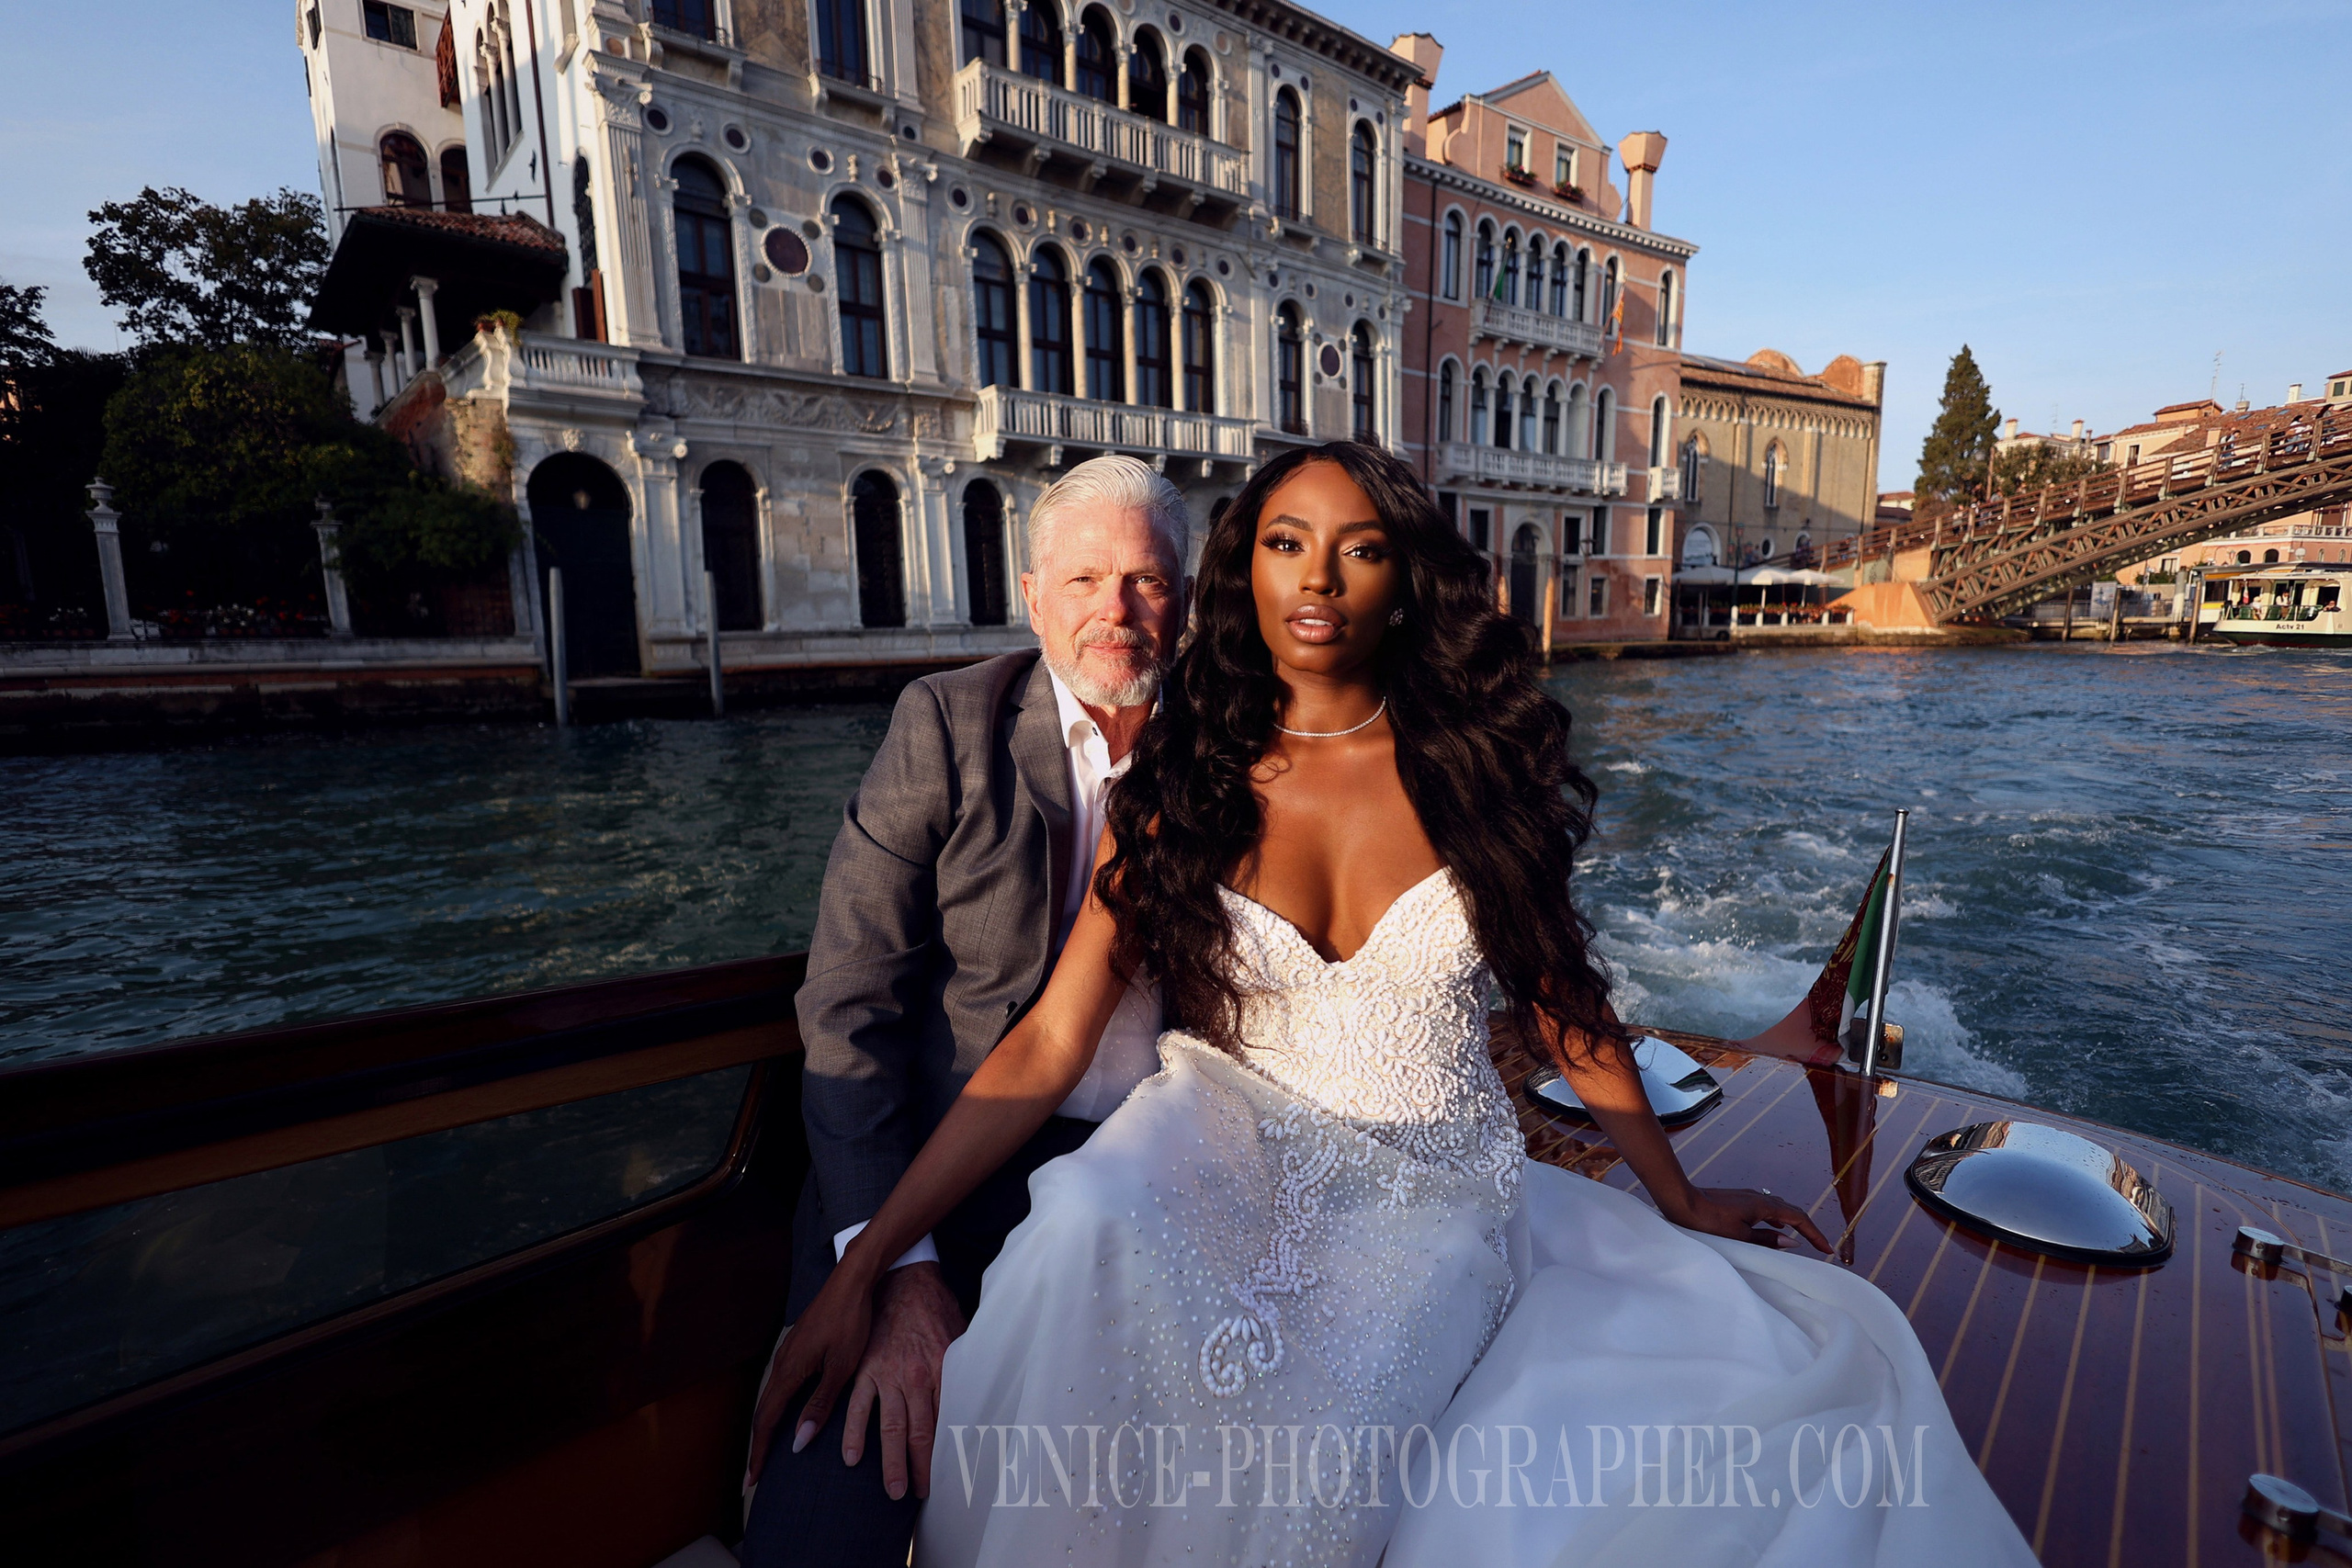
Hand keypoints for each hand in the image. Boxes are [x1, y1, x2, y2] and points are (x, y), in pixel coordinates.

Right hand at [744, 1258, 879, 1490]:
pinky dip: (776, 1406)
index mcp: (790, 1371)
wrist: (852, 1281)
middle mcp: (781, 1362)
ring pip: (770, 1396)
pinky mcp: (796, 1346)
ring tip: (766, 1450)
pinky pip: (779, 1384)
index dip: (759, 1453)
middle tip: (754, 1476)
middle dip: (758, 1445)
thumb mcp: (842, 1368)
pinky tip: (785, 1414)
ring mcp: (787, 1352)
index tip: (753, 1481)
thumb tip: (798, 1441)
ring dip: (766, 1426)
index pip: (767, 1421)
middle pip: (763, 1412)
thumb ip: (820, 1405)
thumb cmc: (851, 1323)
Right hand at [839, 1262, 965, 1499]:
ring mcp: (887, 1375)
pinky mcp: (864, 1369)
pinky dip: (853, 1433)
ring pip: (891, 1428)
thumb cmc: (936, 1308)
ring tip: (894, 1492)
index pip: (949, 1423)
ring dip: (892, 1463)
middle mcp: (916, 1379)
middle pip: (920, 1434)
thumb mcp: (961, 1336)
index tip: (952, 1478)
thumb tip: (982, 1395)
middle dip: (921, 1469)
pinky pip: (858, 1406)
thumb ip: (965, 1369)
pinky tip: (851, 1459)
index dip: (950, 1454)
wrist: (904, 1278)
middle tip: (920, 1496)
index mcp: (943, 1372)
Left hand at [1668, 1186, 1833, 1253]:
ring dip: (1791, 1224)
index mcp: (1763, 1206)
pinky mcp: (1738, 1200)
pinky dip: (1775, 1220)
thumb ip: (1766, 1241)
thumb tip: (1792, 1243)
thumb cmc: (1707, 1222)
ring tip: (1799, 1240)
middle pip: (1791, 1212)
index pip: (1798, 1218)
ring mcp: (1748, 1197)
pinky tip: (1772, 1230)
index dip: (1815, 1234)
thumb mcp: (1739, 1236)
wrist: (1680, 1201)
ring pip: (1778, 1209)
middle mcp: (1759, 1197)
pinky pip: (1765, 1209)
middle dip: (1807, 1228)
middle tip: (1819, 1245)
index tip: (1827, 1248)